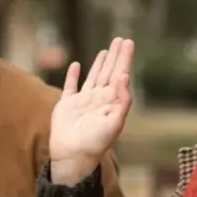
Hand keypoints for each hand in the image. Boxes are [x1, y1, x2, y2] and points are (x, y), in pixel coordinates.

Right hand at [49, 38, 134, 185]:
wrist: (73, 156)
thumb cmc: (95, 143)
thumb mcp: (115, 122)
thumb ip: (122, 100)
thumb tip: (124, 76)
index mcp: (111, 102)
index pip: (120, 75)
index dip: (125, 59)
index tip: (129, 43)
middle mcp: (99, 99)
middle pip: (109, 72)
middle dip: (115, 56)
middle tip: (121, 39)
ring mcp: (83, 102)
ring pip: (93, 77)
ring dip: (99, 63)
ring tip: (106, 50)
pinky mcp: (67, 105)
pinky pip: (70, 86)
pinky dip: (73, 75)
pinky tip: (77, 65)